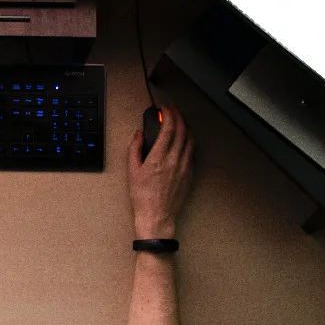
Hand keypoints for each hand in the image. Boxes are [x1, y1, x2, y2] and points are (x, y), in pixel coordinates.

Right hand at [128, 104, 193, 239]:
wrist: (157, 216)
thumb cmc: (142, 197)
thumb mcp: (132, 171)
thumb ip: (134, 149)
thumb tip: (138, 134)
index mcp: (158, 158)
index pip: (168, 129)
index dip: (169, 115)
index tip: (165, 108)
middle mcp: (174, 160)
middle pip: (182, 131)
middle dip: (179, 116)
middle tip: (174, 110)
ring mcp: (184, 167)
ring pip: (190, 140)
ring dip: (186, 127)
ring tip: (181, 122)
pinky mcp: (190, 174)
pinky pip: (192, 153)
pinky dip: (189, 142)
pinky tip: (185, 140)